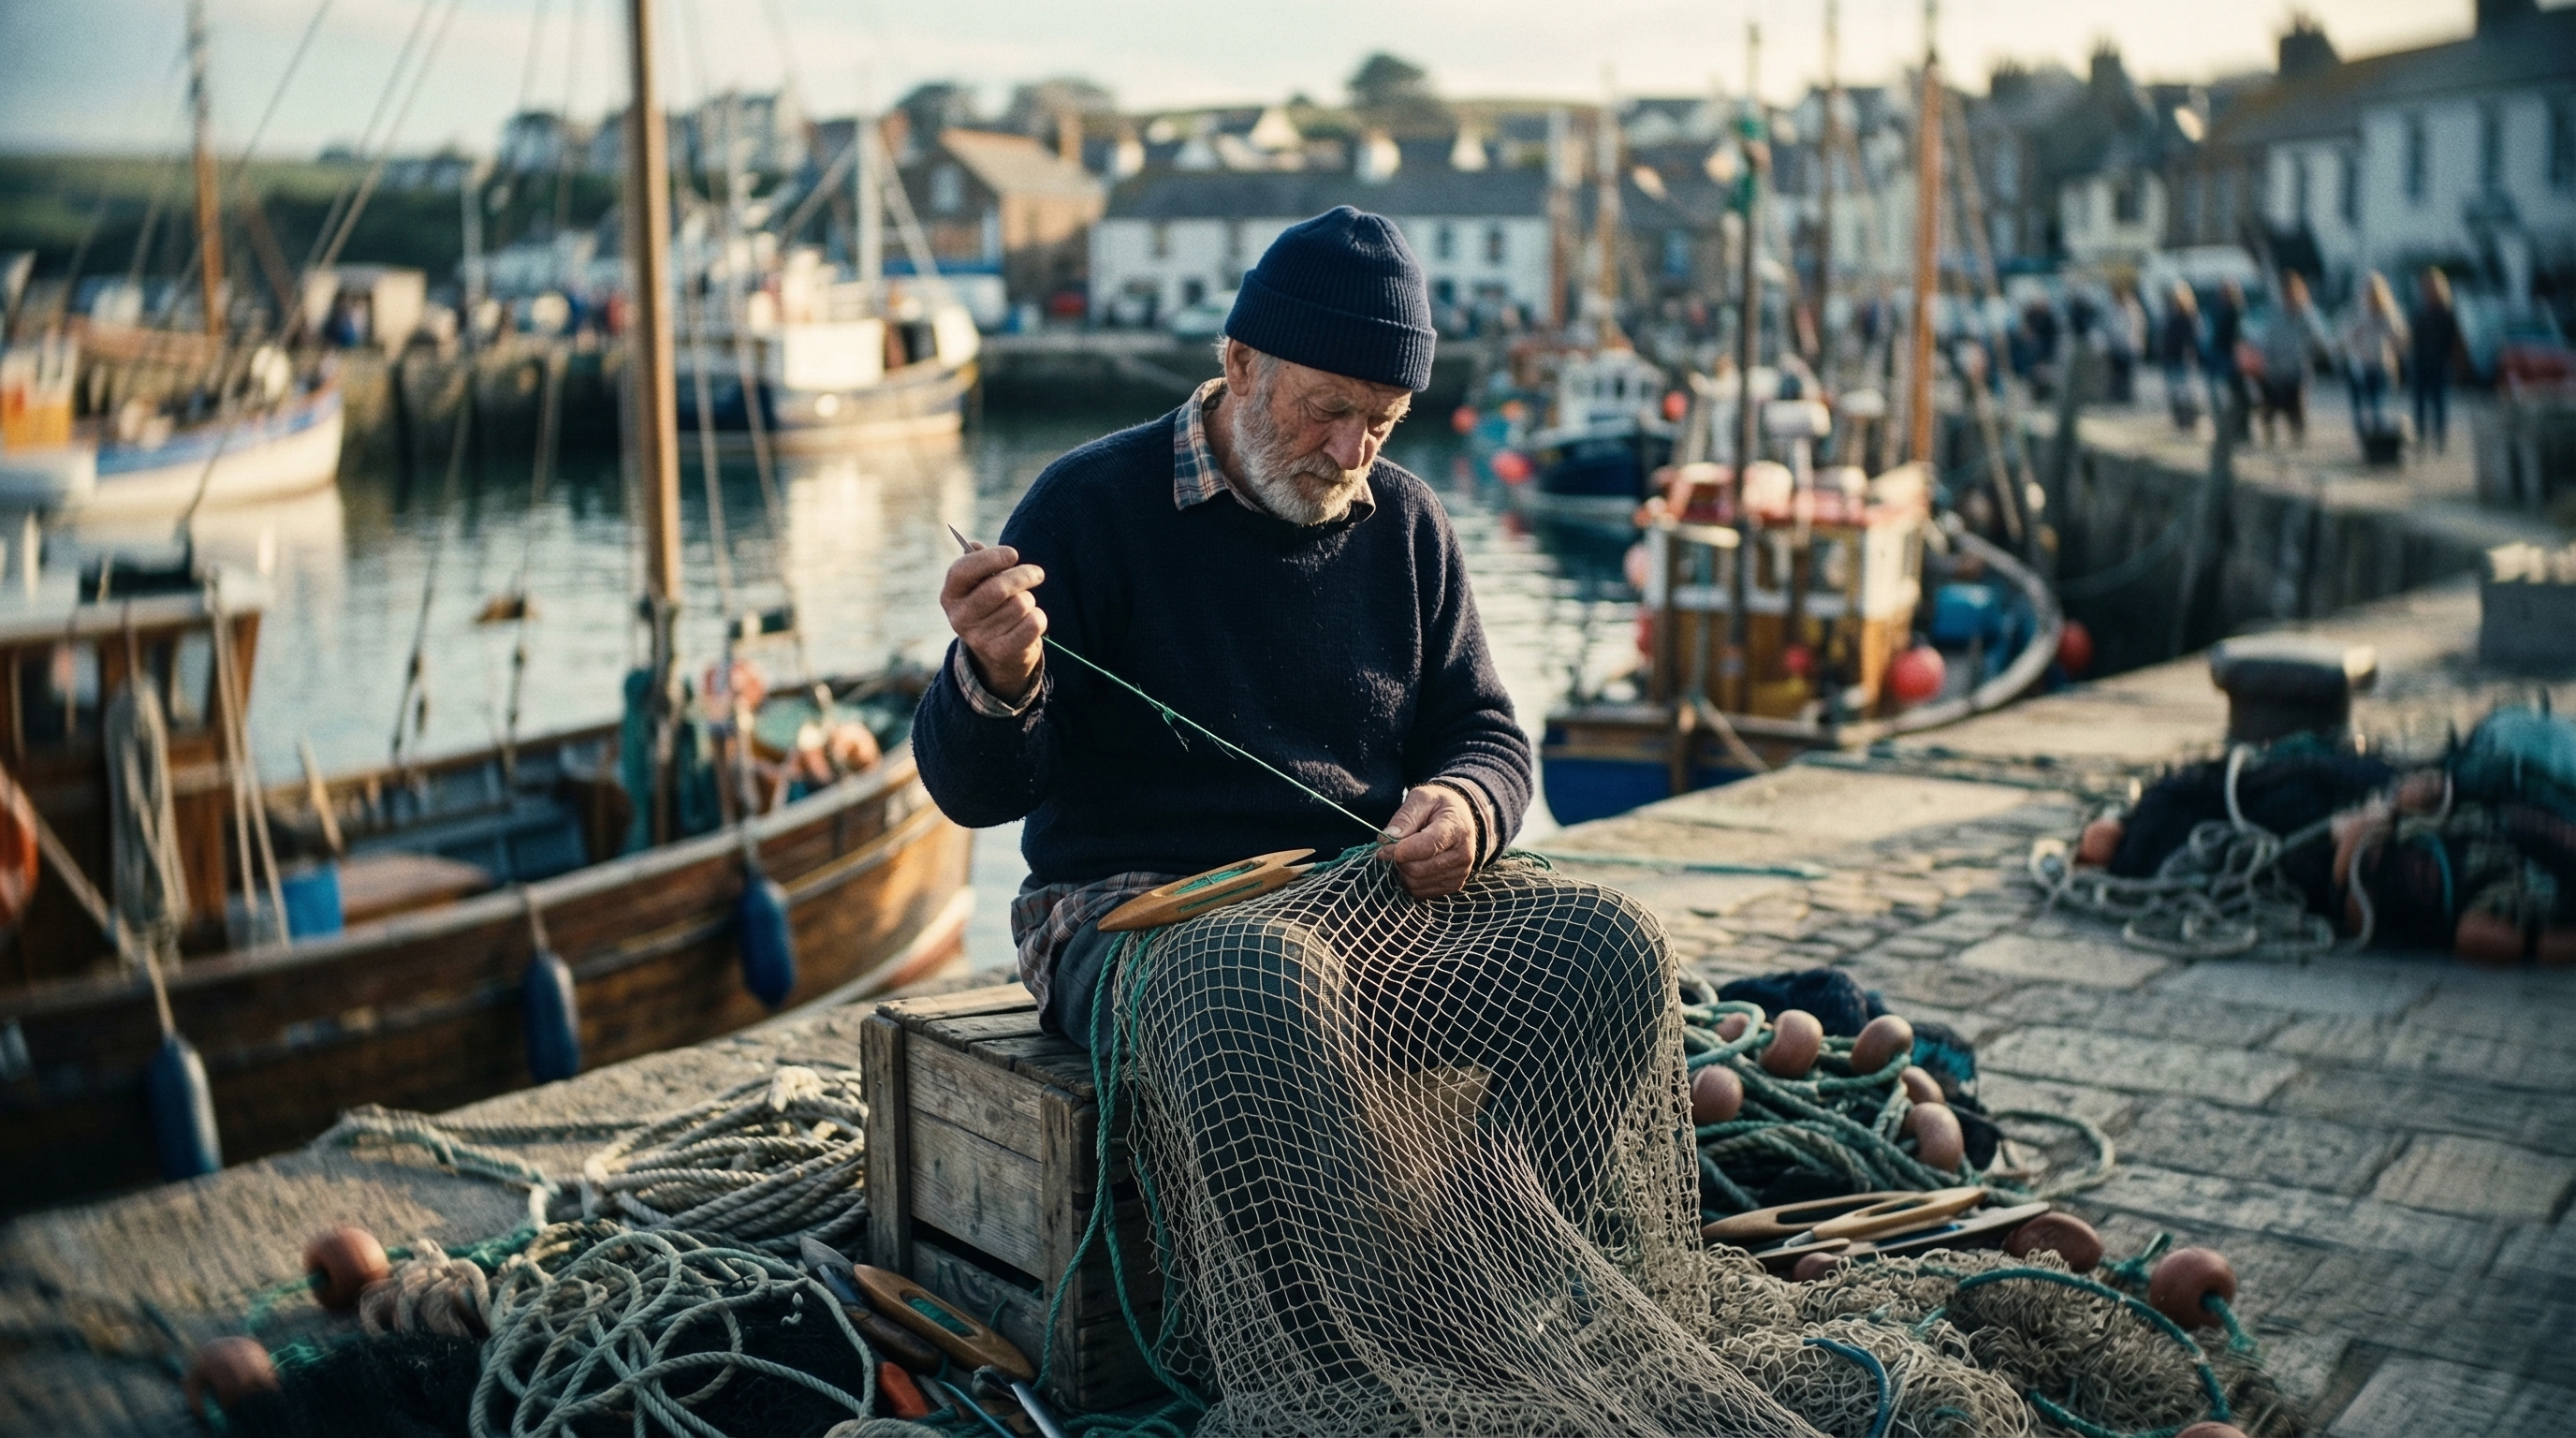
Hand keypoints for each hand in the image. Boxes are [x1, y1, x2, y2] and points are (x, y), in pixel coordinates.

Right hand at [940, 544, 1046, 703]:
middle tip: (1037, 573)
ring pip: (1020, 604)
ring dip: (1030, 600)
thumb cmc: (993, 607)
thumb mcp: (981, 585)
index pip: (962, 570)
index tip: (1013, 554)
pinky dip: (1038, 617)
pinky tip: (1029, 621)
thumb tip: (974, 545)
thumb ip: (979, 563)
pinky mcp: (1001, 652)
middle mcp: (959, 619)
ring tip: (1024, 606)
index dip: (990, 558)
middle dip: (1023, 576)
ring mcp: (979, 638)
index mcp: (950, 596)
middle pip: (998, 588)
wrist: (999, 653)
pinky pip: (1033, 623)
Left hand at [1379, 785, 1476, 897]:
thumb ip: (1405, 816)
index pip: (1427, 847)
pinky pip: (1420, 893)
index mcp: (1457, 828)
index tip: (1383, 846)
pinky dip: (1409, 881)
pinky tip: (1413, 864)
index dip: (1400, 850)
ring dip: (1402, 871)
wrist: (1461, 819)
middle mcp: (1463, 855)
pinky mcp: (1453, 886)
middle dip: (1399, 860)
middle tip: (1394, 848)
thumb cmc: (1438, 806)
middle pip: (1418, 869)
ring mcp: (1460, 873)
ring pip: (1416, 884)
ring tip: (1406, 854)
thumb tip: (1386, 839)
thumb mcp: (1422, 798)